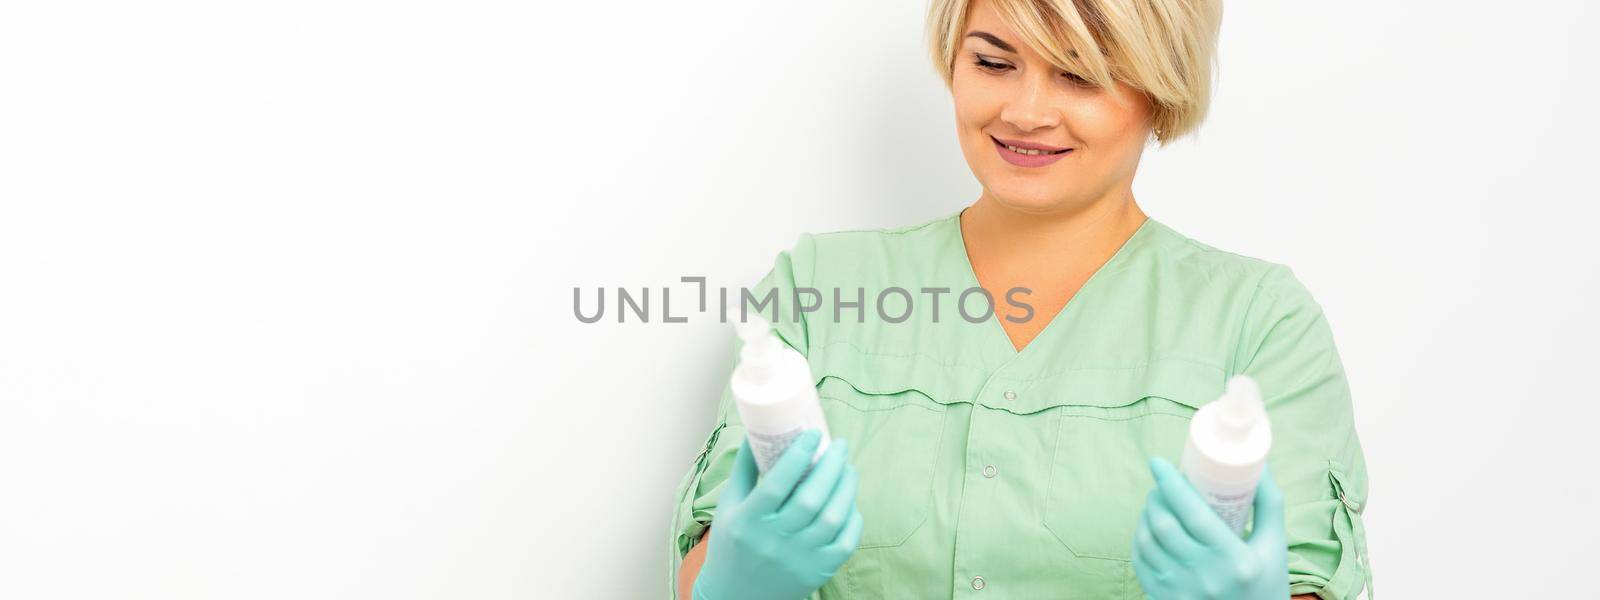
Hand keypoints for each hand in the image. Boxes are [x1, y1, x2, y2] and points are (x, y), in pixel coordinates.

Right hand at [693, 429, 863, 599]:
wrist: (737, 597)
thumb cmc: (732, 543)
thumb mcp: (728, 506)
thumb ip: (744, 470)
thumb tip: (759, 431)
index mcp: (747, 522)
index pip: (777, 483)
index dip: (799, 455)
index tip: (814, 434)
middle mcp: (772, 542)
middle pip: (810, 498)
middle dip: (831, 466)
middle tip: (840, 446)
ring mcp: (797, 559)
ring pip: (832, 518)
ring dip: (846, 487)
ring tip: (848, 468)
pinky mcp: (817, 572)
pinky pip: (845, 543)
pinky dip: (852, 519)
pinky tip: (849, 502)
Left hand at [1132, 457, 1289, 599]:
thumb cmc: (1266, 582)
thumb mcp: (1275, 545)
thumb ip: (1269, 502)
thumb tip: (1260, 461)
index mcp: (1234, 560)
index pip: (1193, 513)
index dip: (1171, 483)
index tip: (1158, 462)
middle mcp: (1205, 577)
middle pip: (1163, 525)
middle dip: (1156, 496)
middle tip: (1162, 484)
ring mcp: (1181, 591)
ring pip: (1146, 542)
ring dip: (1145, 516)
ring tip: (1155, 504)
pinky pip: (1140, 563)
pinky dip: (1139, 539)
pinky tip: (1148, 529)